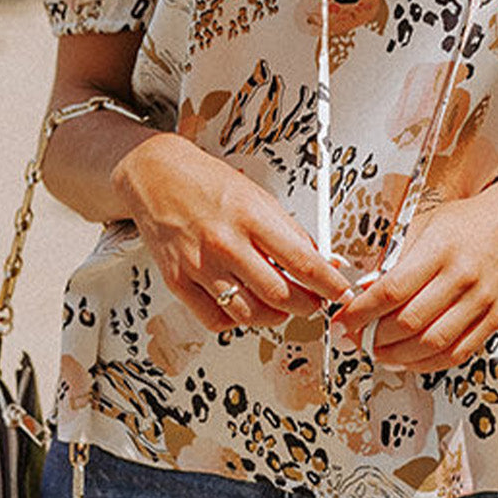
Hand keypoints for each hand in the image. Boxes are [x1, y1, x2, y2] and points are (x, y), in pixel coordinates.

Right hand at [112, 133, 351, 331]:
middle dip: (307, 305)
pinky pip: (215, 319)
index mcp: (250, 217)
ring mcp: (199, 265)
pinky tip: (245, 307)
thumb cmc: (208, 183)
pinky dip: (237, 321)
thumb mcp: (259, 197)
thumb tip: (323, 261)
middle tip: (315, 302)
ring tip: (283, 306)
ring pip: (249, 313)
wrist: (156, 176)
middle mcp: (224, 243)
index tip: (340, 291)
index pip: (302, 262)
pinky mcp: (178, 281)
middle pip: (279, 294)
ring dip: (275, 316)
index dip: (328, 284)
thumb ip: (290, 232)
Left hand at [333, 186, 497, 375]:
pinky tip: (408, 359)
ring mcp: (480, 302)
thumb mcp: (423, 225)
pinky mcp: (493, 320)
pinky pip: (457, 353)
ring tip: (377, 351)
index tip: (343, 320)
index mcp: (439, 249)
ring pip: (432, 344)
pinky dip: (427, 363)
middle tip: (355, 338)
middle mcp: (462, 277)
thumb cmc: (467, 223)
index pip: (392, 290)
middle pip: (409, 322)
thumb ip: (393, 259)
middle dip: (373, 337)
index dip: (361, 312)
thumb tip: (362, 291)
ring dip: (396, 355)